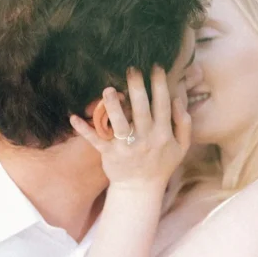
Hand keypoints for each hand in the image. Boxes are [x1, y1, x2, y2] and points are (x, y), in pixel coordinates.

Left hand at [69, 66, 190, 190]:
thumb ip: (184, 123)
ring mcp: (126, 147)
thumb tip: (179, 99)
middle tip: (132, 68)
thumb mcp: (181, 147)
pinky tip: (74, 117)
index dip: (160, 85)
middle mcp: (145, 139)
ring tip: (109, 89)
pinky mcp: (109, 154)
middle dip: (137, 88)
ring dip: (113, 107)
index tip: (156, 66)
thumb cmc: (161, 163)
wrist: (141, 190)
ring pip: (119, 124)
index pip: (162, 105)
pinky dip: (85, 130)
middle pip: (142, 110)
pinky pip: (96, 140)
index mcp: (162, 134)